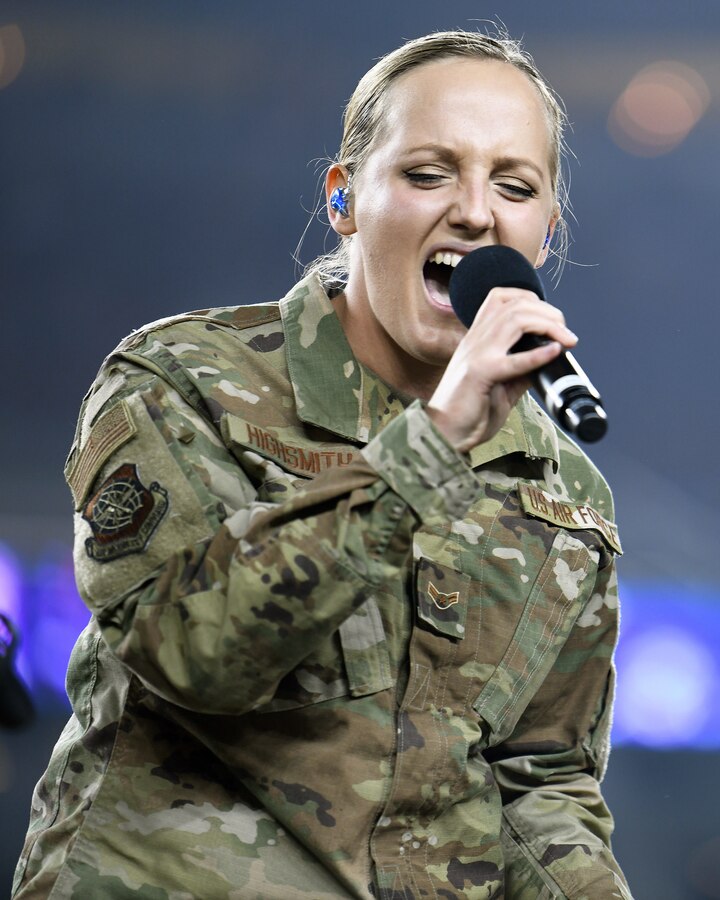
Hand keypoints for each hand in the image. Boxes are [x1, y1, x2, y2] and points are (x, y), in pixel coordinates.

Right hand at [426, 287, 576, 452]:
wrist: (443, 434)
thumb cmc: (469, 411)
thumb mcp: (502, 384)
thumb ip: (523, 369)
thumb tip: (550, 358)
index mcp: (477, 338)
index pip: (501, 298)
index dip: (532, 300)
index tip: (553, 321)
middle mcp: (475, 340)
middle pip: (515, 305)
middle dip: (548, 313)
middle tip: (567, 333)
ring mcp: (476, 354)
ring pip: (515, 320)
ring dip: (548, 325)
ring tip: (566, 340)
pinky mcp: (479, 374)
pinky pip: (512, 360)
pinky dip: (537, 354)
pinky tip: (554, 353)